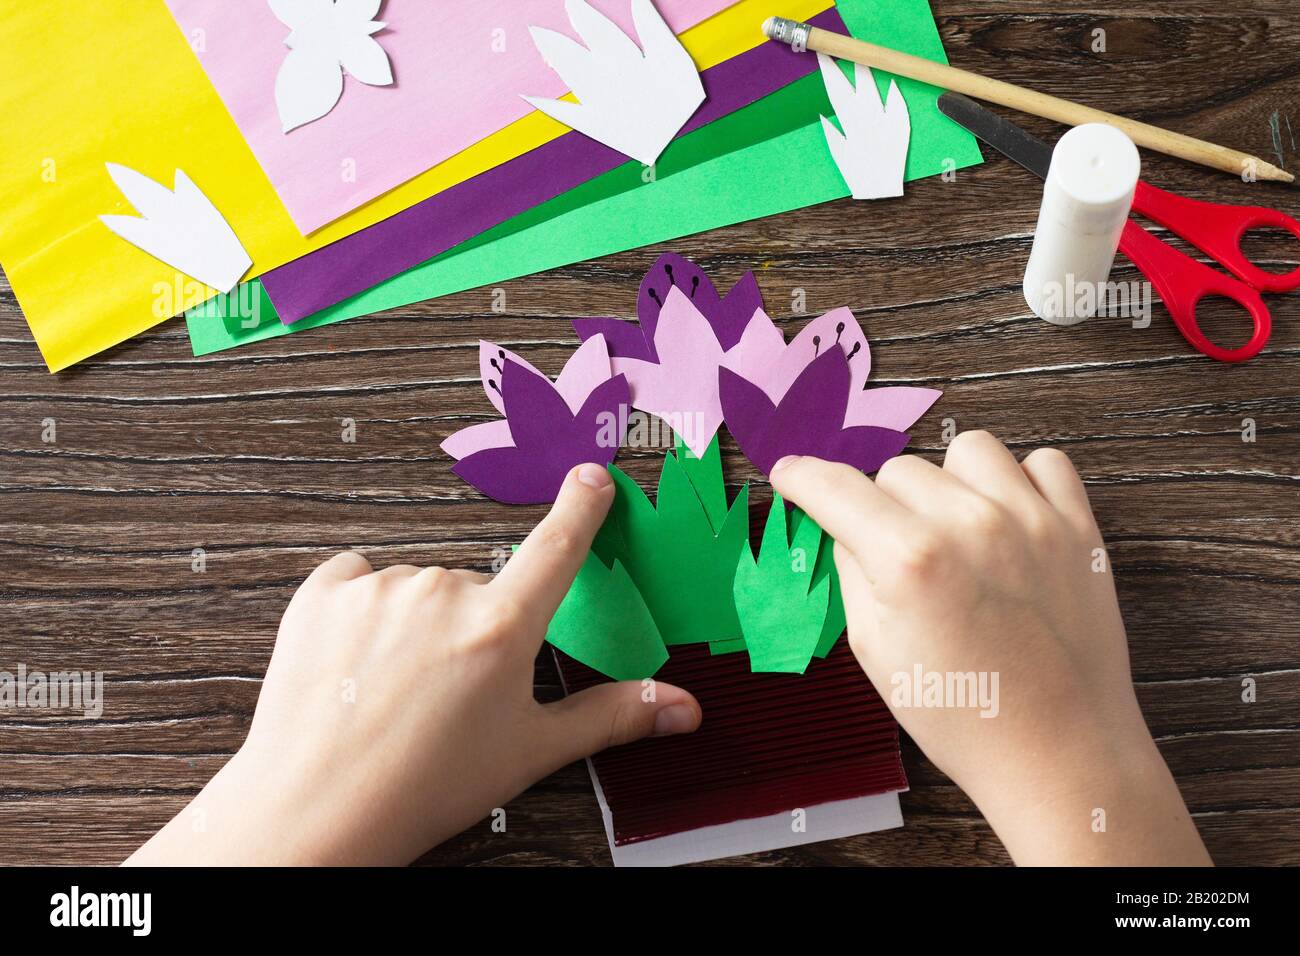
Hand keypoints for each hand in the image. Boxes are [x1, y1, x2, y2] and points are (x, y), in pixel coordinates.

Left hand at [126, 464, 701, 865]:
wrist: (316, 812)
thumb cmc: (426, 787)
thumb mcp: (530, 751)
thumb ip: (612, 716)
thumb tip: (684, 706)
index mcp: (502, 627)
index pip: (557, 546)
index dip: (580, 507)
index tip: (591, 477)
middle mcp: (444, 591)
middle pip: (477, 590)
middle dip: (473, 630)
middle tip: (450, 693)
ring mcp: (380, 586)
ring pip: (418, 588)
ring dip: (415, 623)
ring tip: (395, 690)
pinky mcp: (324, 592)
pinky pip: (359, 578)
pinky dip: (362, 611)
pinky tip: (357, 663)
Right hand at [771, 432, 1209, 865]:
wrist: (1058, 753)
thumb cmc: (962, 714)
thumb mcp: (875, 650)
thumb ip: (853, 573)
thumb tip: (846, 527)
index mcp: (908, 559)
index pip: (835, 487)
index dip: (801, 477)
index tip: (791, 474)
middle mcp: (969, 524)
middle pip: (898, 469)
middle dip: (885, 505)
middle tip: (899, 553)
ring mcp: (1032, 520)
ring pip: (968, 450)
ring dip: (951, 481)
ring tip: (958, 530)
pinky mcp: (1079, 529)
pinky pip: (1043, 462)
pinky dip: (1021, 482)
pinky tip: (1009, 521)